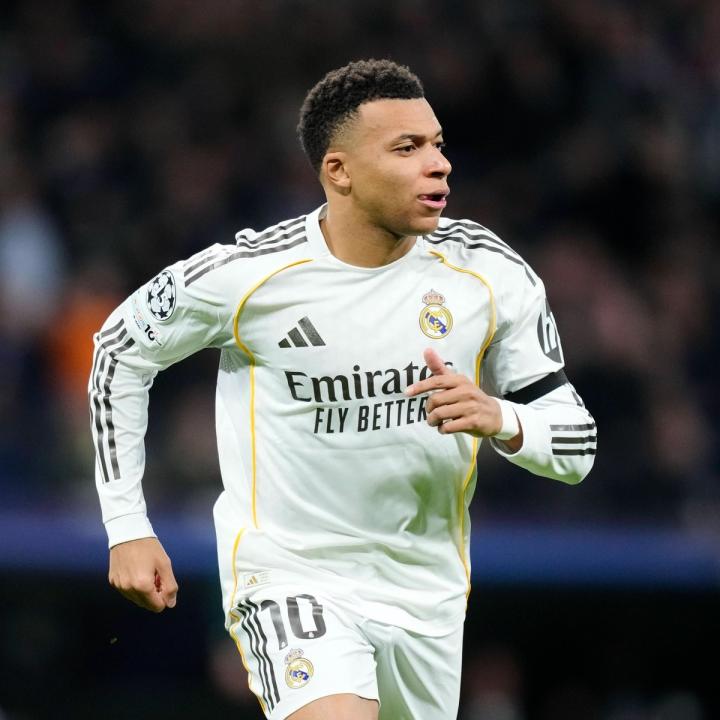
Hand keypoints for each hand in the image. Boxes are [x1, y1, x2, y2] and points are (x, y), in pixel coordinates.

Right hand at [108, 537, 177, 612]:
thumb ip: (170, 586)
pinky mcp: (113, 581)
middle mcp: (128, 589)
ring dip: (144, 592)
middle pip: (146, 605)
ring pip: (136, 599)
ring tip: (146, 572)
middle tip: (155, 576)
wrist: (128, 532)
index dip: (164, 596)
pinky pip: (127, 592)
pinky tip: (136, 571)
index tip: (163, 581)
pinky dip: (134, 587)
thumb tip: (170, 604)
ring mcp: (119, 586)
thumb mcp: (164, 564)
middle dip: (154, 594)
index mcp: (142, 586)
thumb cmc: (149, 547)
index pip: (157, 606)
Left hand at [406, 348, 522, 448]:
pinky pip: (449, 427)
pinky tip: (445, 428)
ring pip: (440, 414)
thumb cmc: (470, 397)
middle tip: (430, 414)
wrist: (495, 415)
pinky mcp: (474, 421)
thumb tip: (427, 350)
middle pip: (435, 400)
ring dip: (433, 421)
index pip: (436, 381)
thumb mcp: (457, 381)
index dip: (420, 387)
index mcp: (459, 380)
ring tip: (435, 422)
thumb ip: (440, 368)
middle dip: (428, 409)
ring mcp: (470, 407)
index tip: (406, 392)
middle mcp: (466, 391)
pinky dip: (442, 429)